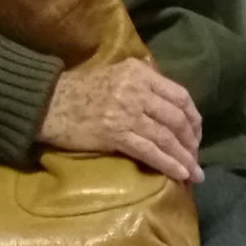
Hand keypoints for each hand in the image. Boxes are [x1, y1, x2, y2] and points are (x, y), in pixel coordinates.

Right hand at [39, 58, 203, 183]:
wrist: (49, 103)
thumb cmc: (81, 90)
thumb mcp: (116, 73)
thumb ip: (142, 81)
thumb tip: (167, 96)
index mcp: (139, 72)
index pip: (179, 95)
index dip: (193, 117)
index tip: (197, 133)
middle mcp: (137, 89)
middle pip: (176, 117)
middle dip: (191, 140)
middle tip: (196, 156)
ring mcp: (126, 111)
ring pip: (166, 137)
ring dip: (184, 158)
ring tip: (195, 173)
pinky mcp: (116, 133)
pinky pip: (150, 151)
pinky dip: (168, 164)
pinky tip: (180, 174)